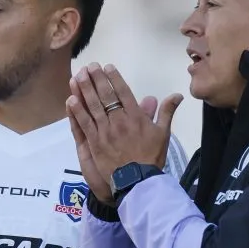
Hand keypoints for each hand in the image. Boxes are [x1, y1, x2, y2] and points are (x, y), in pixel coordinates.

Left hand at [68, 63, 182, 189]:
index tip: (107, 67)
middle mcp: (119, 121)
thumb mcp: (163, 134)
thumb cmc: (151, 158)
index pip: (123, 93)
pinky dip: (77, 111)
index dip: (114, 79)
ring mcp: (105, 132)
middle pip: (106, 96)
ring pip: (93, 106)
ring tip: (78, 76)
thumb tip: (177, 95)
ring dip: (84, 90)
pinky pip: (84, 124)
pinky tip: (71, 99)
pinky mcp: (94, 143)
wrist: (138, 181)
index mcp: (136, 117)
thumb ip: (167, 112)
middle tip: (90, 66)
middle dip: (97, 79)